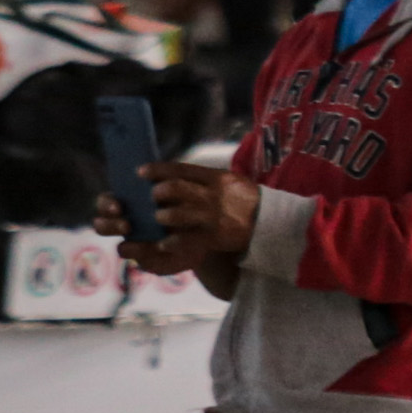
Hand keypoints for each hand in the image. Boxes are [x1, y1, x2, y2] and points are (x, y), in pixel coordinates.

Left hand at [129, 163, 259, 279]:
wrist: (270, 222)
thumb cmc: (247, 199)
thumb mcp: (230, 180)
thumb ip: (206, 178)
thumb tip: (178, 175)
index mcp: (216, 177)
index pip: (181, 169)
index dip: (158, 170)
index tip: (141, 171)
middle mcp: (212, 194)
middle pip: (175, 188)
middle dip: (157, 193)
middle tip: (152, 197)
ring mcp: (212, 216)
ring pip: (175, 213)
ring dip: (162, 216)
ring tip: (158, 218)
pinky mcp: (213, 235)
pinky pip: (185, 239)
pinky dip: (171, 242)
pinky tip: (164, 243)